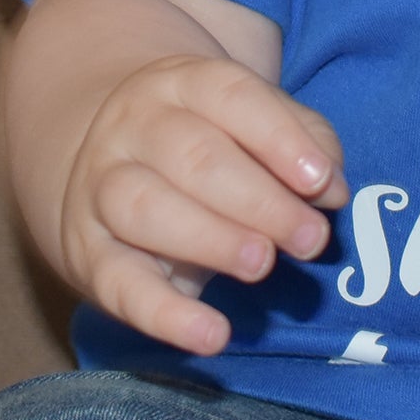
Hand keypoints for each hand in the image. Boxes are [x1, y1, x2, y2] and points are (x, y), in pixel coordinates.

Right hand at [56, 54, 349, 354]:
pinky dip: (165, 315)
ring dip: (211, 240)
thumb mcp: (254, 120)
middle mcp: (135, 127)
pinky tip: (212, 335)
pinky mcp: (86, 253)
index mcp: (184, 83)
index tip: (321, 182)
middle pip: (194, 157)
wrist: (101, 153)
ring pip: (145, 208)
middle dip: (259, 201)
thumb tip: (333, 190)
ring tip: (263, 265)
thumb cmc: (208, 137)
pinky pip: (118, 285)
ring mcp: (101, 187)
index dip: (281, 140)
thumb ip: (304, 142)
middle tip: (309, 239)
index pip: (233, 98)